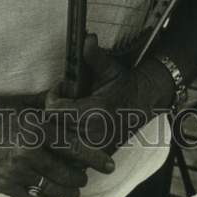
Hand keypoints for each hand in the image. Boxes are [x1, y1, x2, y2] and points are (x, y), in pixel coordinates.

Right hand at [0, 92, 114, 196]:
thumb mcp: (27, 104)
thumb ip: (52, 105)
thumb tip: (74, 94)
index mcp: (36, 129)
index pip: (74, 147)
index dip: (94, 158)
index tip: (108, 165)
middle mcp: (27, 152)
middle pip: (66, 173)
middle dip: (81, 176)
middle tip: (85, 175)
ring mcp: (15, 172)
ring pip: (53, 188)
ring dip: (67, 190)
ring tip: (74, 187)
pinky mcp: (5, 186)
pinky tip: (53, 193)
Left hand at [43, 35, 165, 156]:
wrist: (143, 104)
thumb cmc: (123, 85)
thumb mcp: (109, 68)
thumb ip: (95, 56)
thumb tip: (88, 38)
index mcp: (95, 112)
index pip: (55, 111)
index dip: (53, 97)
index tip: (62, 87)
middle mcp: (94, 134)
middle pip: (53, 128)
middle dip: (52, 113)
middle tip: (63, 100)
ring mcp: (95, 149)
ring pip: (58, 145)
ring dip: (56, 129)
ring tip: (65, 114)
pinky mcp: (96, 158)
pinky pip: (69, 157)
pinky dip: (65, 145)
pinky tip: (70, 129)